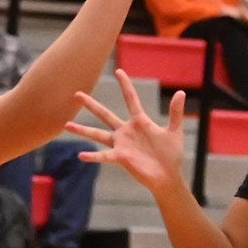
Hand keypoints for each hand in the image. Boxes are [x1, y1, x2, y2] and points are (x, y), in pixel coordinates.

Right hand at [68, 70, 186, 198]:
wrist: (168, 176)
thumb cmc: (171, 154)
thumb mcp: (175, 131)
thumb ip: (175, 113)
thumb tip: (181, 92)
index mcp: (140, 122)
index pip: (131, 99)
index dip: (125, 85)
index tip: (119, 71)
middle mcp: (126, 131)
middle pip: (105, 114)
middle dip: (91, 104)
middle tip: (77, 94)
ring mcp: (121, 144)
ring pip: (98, 134)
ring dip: (83, 130)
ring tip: (66, 124)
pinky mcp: (121, 158)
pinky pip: (104, 156)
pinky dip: (93, 156)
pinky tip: (80, 154)